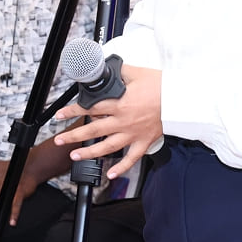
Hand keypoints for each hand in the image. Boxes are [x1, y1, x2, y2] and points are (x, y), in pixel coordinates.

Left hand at [52, 65, 161, 179]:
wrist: (182, 100)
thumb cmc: (162, 86)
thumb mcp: (136, 73)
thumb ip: (118, 72)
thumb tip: (106, 68)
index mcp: (119, 104)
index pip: (90, 108)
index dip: (72, 111)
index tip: (59, 115)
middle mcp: (123, 121)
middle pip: (93, 130)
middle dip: (73, 135)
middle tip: (60, 139)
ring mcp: (133, 134)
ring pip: (107, 147)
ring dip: (89, 152)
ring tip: (75, 156)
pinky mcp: (144, 142)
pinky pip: (131, 158)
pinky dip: (121, 168)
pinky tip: (110, 173)